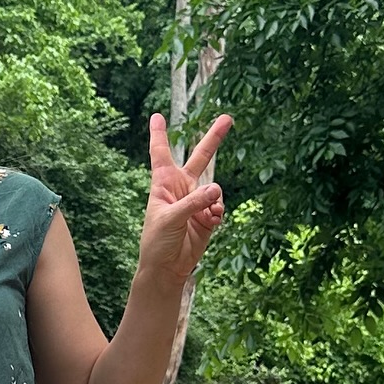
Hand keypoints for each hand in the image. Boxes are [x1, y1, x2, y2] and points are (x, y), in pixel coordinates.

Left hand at [137, 112, 231, 288]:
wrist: (167, 268)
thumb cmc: (157, 241)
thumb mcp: (170, 219)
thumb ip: (193, 202)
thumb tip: (217, 189)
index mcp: (163, 184)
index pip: (160, 153)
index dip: (159, 134)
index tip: (156, 116)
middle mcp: (181, 188)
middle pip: (200, 157)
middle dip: (213, 138)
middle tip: (228, 118)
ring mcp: (196, 202)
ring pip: (215, 188)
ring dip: (214, 200)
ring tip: (208, 215)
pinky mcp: (207, 216)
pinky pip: (219, 206)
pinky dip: (218, 213)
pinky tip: (212, 221)